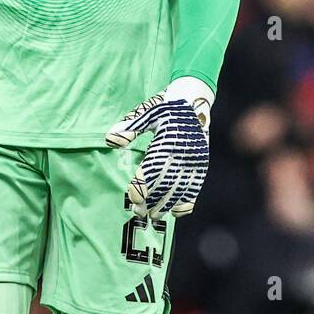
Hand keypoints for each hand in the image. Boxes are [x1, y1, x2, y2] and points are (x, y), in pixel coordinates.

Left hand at [106, 77, 212, 218]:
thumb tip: (110, 140)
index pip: (153, 169)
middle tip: (139, 212)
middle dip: (152, 199)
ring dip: (168, 203)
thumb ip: (130, 127)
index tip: (132, 197)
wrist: (195, 99)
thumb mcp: (146, 111)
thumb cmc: (166, 105)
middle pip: (165, 182)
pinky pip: (196, 185)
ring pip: (180, 187)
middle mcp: (183, 152)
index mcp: (167, 140)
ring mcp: (195, 159)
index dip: (143, 185)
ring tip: (155, 215)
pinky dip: (188, 199)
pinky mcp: (202, 163)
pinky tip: (178, 212)